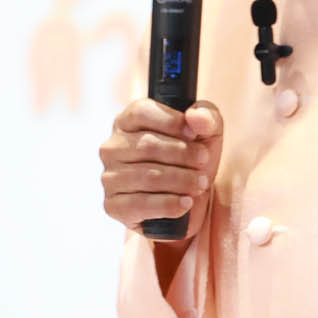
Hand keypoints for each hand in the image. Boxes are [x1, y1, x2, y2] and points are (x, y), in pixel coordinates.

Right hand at [98, 99, 222, 238]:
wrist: (190, 201)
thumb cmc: (192, 159)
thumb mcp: (208, 132)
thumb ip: (207, 117)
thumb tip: (195, 117)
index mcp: (128, 122)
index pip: (141, 112)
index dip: (171, 122)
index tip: (193, 134)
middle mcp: (113, 147)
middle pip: (147, 145)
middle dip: (183, 154)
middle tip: (203, 162)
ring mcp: (110, 177)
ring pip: (148, 176)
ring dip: (181, 180)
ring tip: (200, 184)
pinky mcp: (113, 206)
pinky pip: (140, 204)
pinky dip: (168, 204)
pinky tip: (185, 203)